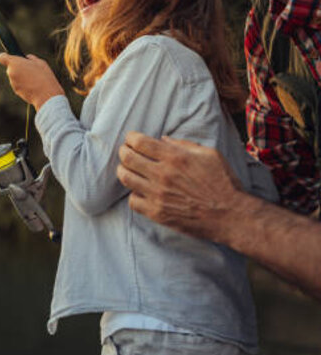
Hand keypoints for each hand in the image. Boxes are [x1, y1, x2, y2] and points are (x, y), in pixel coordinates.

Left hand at [0, 53, 63, 109]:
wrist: (45, 95)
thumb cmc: (43, 76)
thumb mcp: (40, 62)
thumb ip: (30, 58)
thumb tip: (26, 58)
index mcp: (14, 63)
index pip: (1, 57)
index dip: (5, 56)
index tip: (11, 57)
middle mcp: (11, 73)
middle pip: (11, 68)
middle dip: (18, 68)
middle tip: (30, 69)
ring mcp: (13, 83)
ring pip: (15, 77)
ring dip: (22, 76)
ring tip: (34, 78)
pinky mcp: (16, 91)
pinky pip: (18, 85)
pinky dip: (24, 84)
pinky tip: (33, 85)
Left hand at [116, 131, 244, 242]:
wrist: (231, 215)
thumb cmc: (223, 183)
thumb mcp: (209, 154)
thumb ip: (184, 145)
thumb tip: (162, 140)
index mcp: (175, 157)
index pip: (139, 142)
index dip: (131, 138)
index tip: (131, 139)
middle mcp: (163, 174)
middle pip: (128, 158)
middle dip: (123, 151)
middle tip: (125, 151)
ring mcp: (158, 195)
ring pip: (126, 178)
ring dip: (123, 170)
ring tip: (127, 169)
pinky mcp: (157, 212)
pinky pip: (133, 201)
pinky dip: (133, 194)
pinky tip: (140, 191)